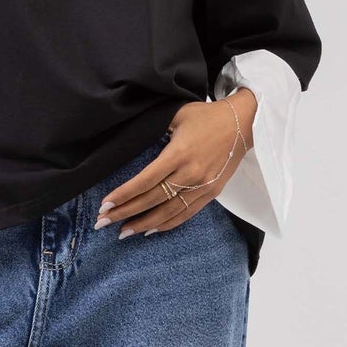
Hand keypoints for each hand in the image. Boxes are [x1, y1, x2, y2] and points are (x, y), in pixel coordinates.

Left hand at [95, 88, 255, 237]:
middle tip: (103, 223)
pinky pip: (186, 213)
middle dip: (125, 213)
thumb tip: (131, 138)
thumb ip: (155, 128)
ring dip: (143, 224)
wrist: (244, 123)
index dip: (124, 195)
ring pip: (168, 212)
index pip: (145, 180)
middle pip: (152, 200)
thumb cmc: (206, 116)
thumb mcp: (177, 114)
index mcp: (179, 153)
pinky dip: (167, 224)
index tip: (105, 205)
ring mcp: (202, 186)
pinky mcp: (211, 192)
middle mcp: (190, 173)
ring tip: (122, 232)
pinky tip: (150, 230)